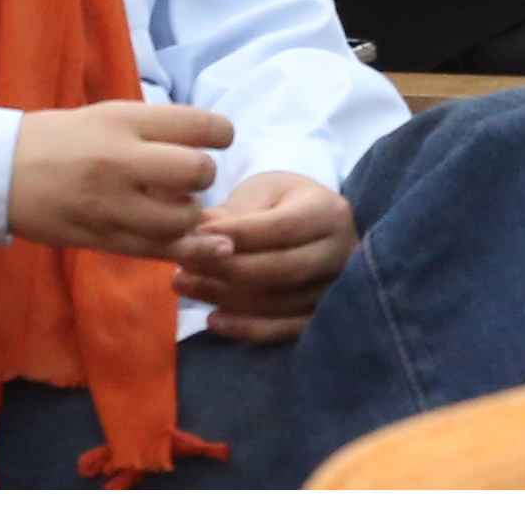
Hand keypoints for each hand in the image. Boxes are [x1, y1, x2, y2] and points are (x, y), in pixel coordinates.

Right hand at [7, 99, 229, 260]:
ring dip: (192, 215)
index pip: (198, 125)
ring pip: (183, 219)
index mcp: (124, 121)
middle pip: (197, 171)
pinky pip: (160, 251)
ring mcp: (112, 205)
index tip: (218, 139)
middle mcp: (121, 161)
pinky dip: (185, 248)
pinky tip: (195, 243)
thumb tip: (207, 143)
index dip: (222, 133)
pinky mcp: (105, 240)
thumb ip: (156, 129)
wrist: (3, 173)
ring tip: (176, 207)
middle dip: (204, 176)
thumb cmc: (62, 138)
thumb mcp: (108, 115)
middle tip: (189, 178)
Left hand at [171, 169, 352, 341]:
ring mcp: (336, 290)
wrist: (314, 225)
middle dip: (226, 270)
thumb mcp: (262, 193)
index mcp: (329, 212)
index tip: (194, 236)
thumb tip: (194, 233)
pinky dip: (248, 330)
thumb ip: (232, 213)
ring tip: (184, 286)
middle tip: (183, 266)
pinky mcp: (323, 318)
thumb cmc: (283, 202)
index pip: (281, 228)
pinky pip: (285, 331)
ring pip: (279, 303)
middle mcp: (341, 252)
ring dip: (226, 299)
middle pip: (280, 269)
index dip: (236, 234)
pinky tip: (213, 321)